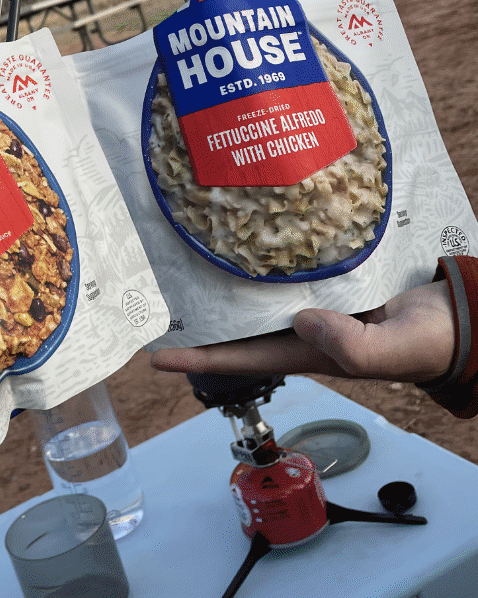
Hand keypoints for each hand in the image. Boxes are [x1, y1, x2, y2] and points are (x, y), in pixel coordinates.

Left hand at [150, 280, 455, 384]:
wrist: (459, 316)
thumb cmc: (427, 340)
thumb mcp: (393, 350)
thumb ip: (354, 346)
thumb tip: (303, 321)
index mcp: (311, 351)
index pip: (242, 356)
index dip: (198, 358)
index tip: (154, 356)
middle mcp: (303, 328)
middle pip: (237, 324)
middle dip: (197, 317)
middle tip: (150, 299)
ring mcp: (315, 303)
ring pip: (256, 296)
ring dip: (221, 286)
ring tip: (179, 266)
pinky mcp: (329, 279)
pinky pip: (285, 272)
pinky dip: (260, 260)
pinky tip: (241, 239)